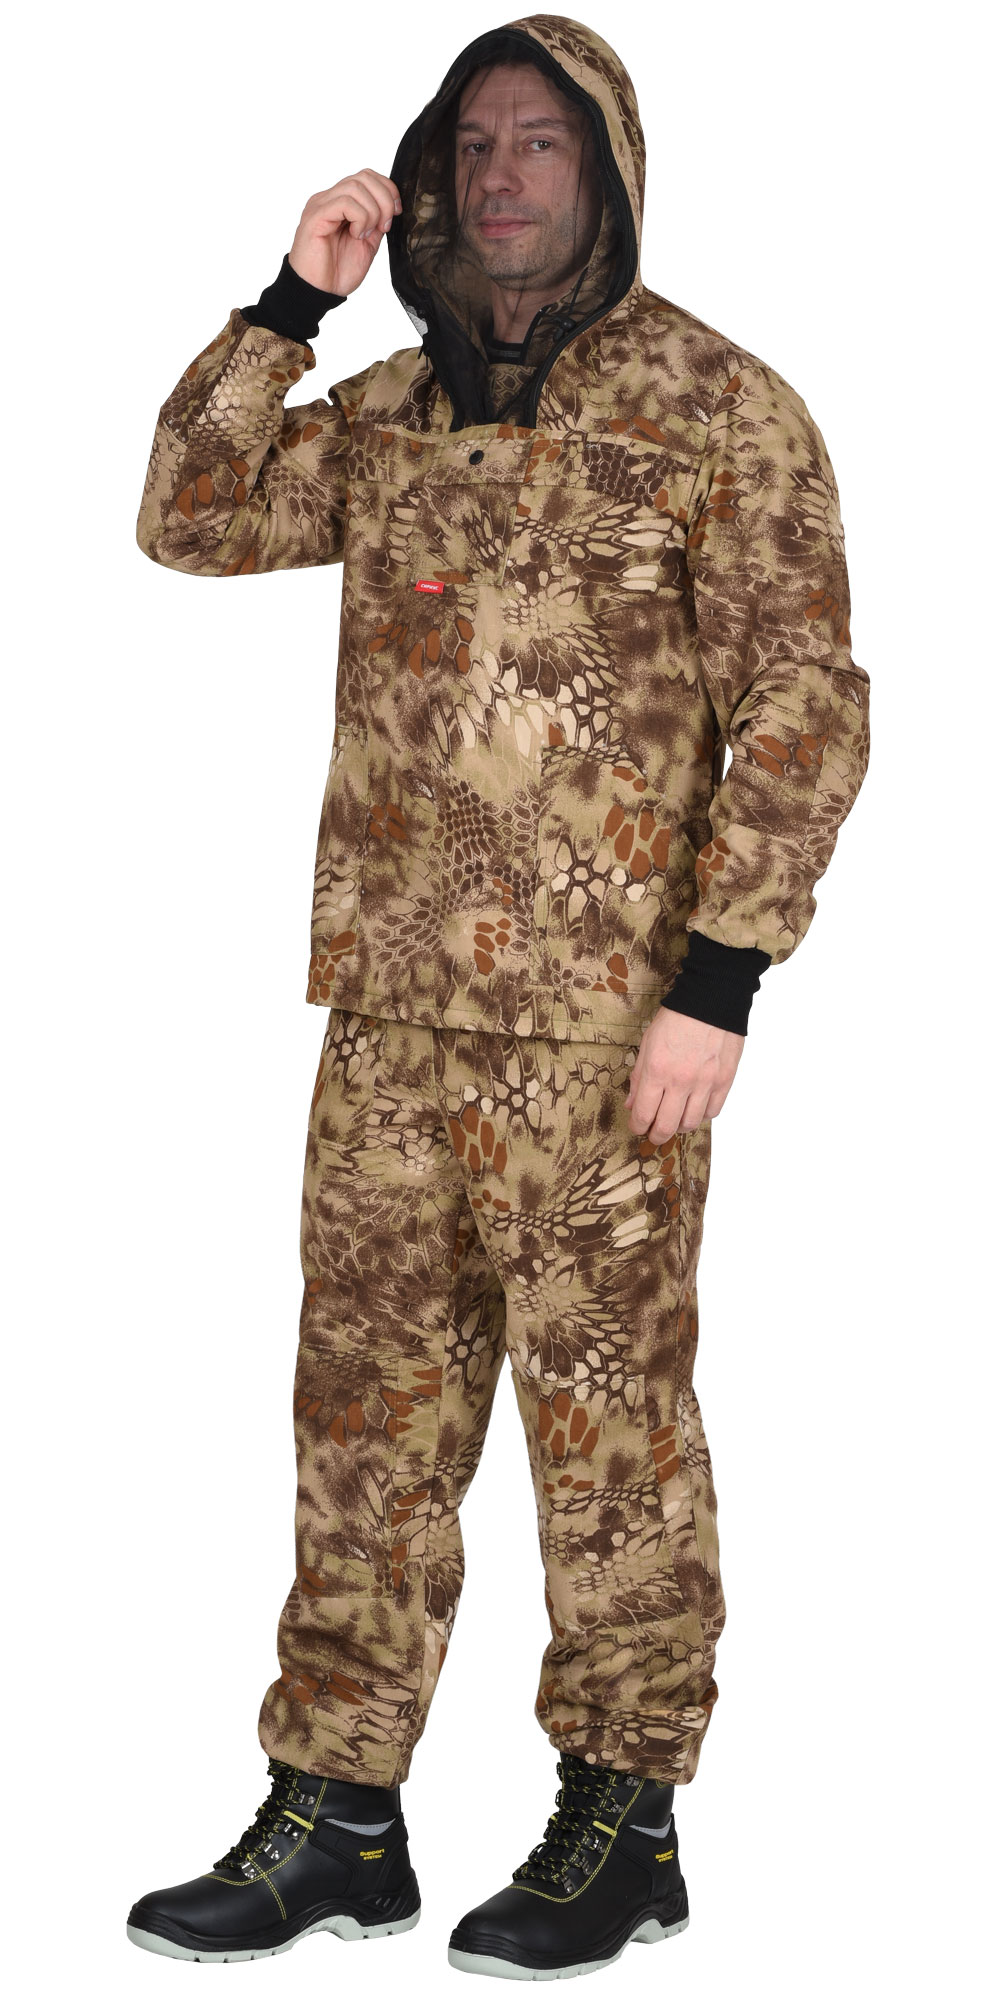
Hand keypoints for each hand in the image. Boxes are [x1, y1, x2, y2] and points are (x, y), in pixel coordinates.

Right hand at [289, 170, 401, 296]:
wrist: (317, 293)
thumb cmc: (336, 272)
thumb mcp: (367, 245)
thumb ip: (376, 224)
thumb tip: (391, 208)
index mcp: (340, 203)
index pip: (366, 177)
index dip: (387, 190)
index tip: (396, 213)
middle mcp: (329, 199)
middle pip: (363, 177)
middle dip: (384, 199)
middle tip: (384, 226)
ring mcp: (321, 205)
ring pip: (355, 187)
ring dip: (371, 212)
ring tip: (365, 235)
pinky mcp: (316, 216)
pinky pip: (344, 202)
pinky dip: (359, 218)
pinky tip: (356, 235)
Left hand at [625, 1009, 744, 1141]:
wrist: (711, 1000)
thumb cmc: (677, 1018)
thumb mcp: (647, 1043)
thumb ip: (638, 1076)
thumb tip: (632, 1104)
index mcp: (656, 1070)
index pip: (643, 1114)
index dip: (637, 1126)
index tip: (637, 1126)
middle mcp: (680, 1081)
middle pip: (666, 1127)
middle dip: (656, 1136)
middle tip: (654, 1134)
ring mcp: (705, 1082)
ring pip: (690, 1123)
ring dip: (679, 1126)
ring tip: (675, 1119)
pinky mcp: (724, 1080)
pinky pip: (713, 1112)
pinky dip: (702, 1115)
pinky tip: (695, 1107)